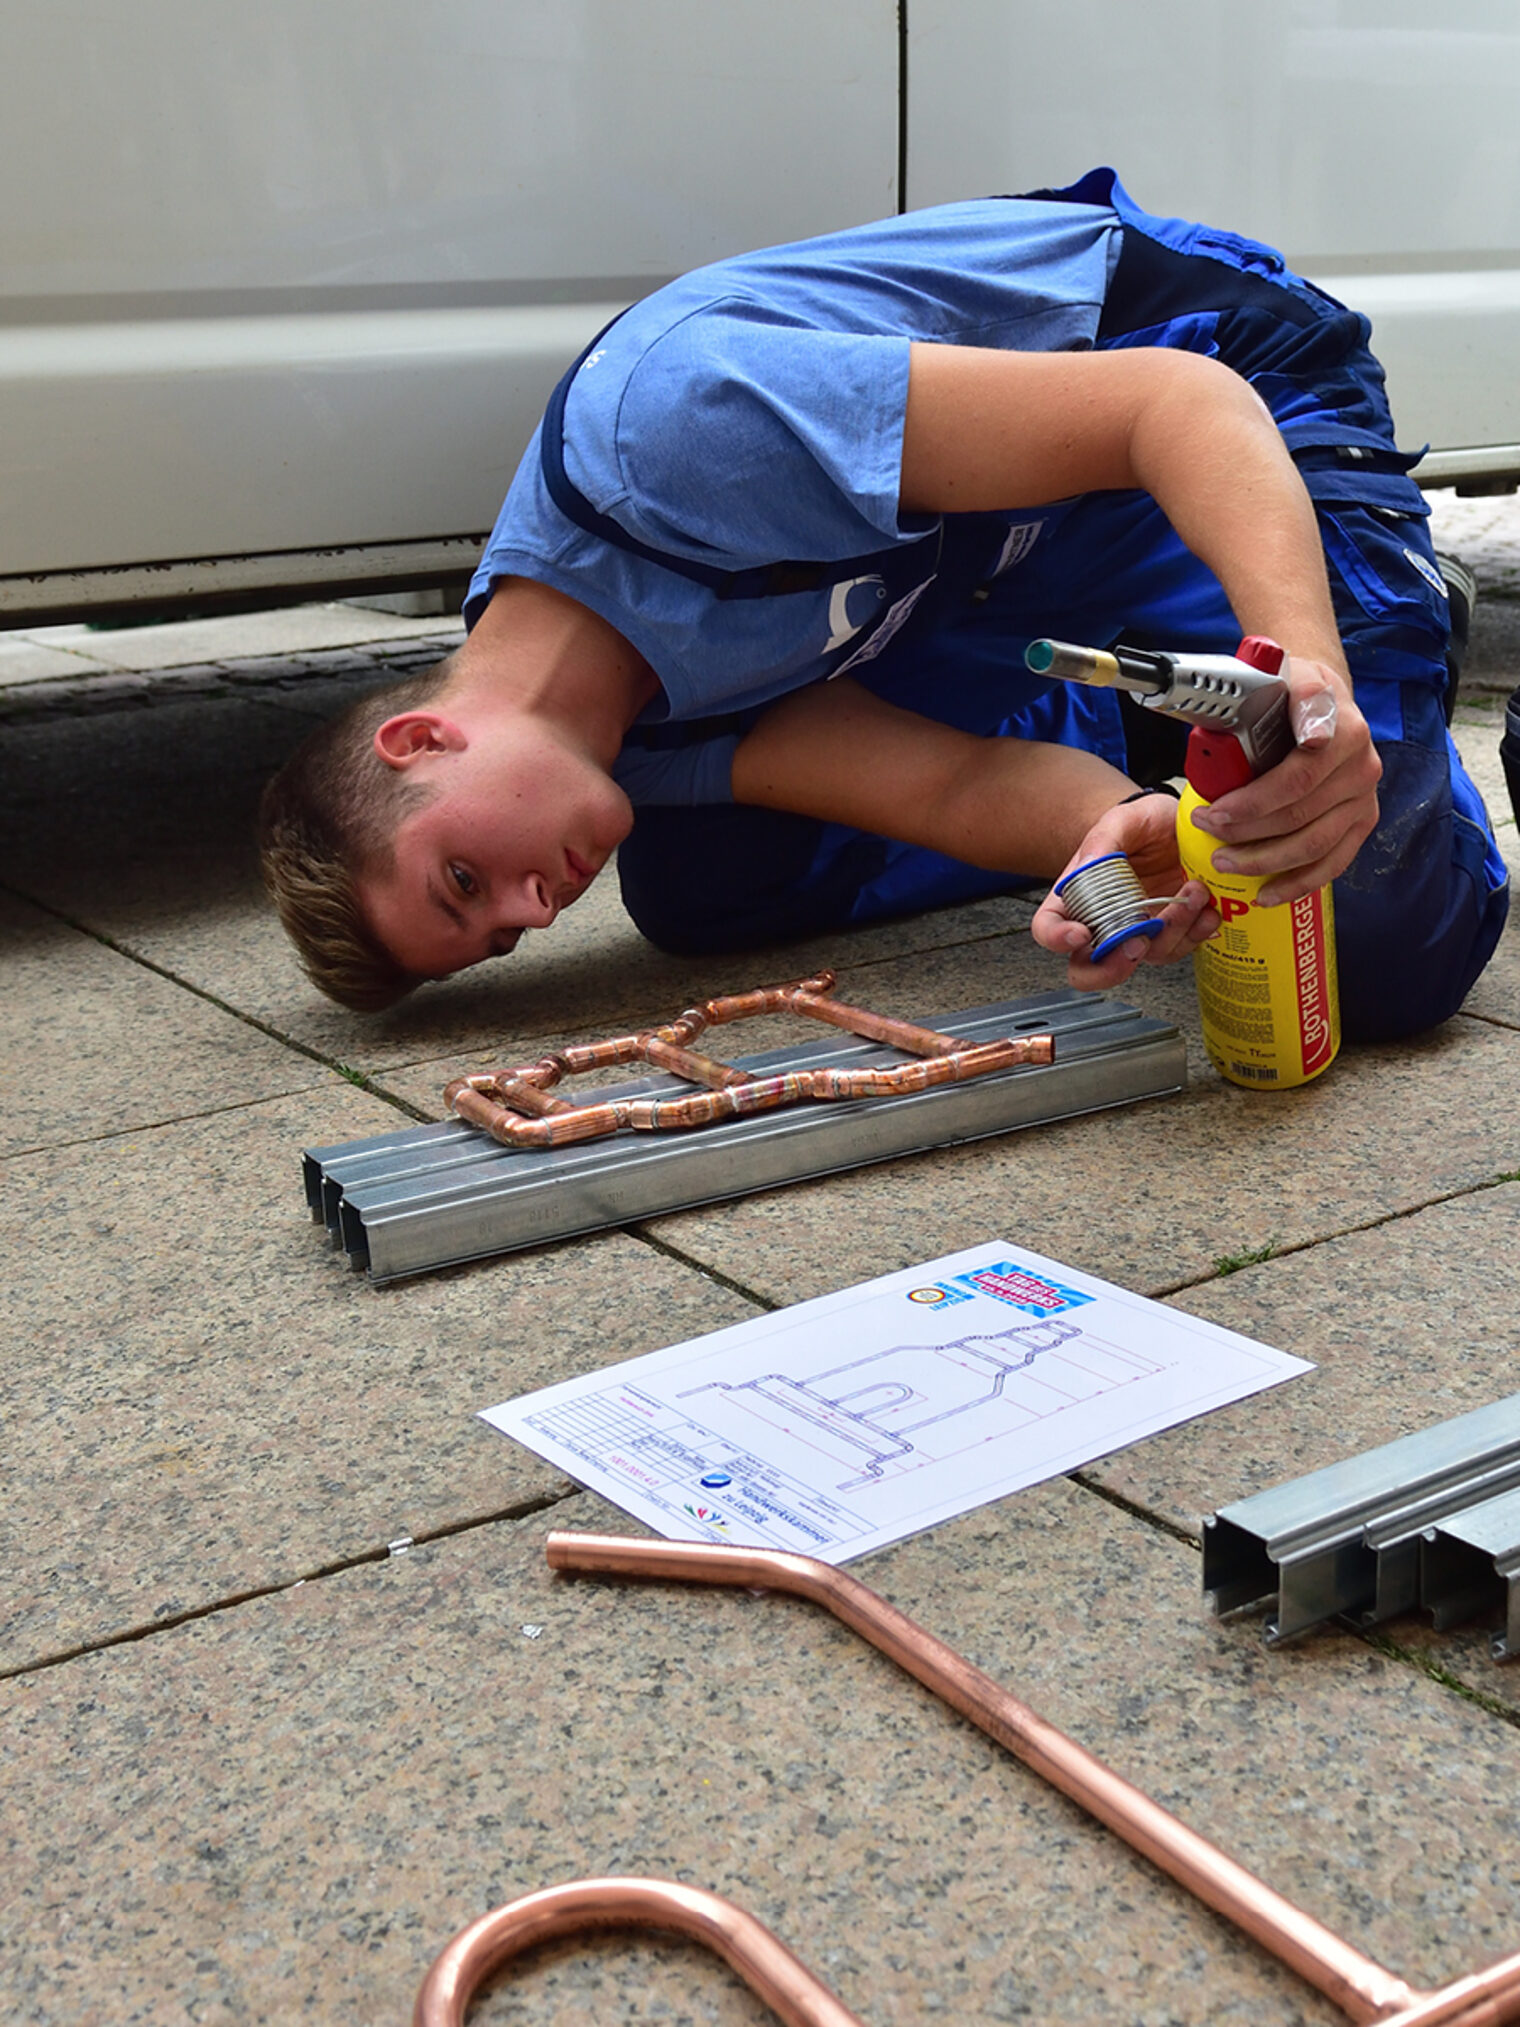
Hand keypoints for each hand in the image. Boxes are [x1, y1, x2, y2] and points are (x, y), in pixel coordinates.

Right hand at [1031, 792, 1220, 990]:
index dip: (1057, 938)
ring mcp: (1138, 931)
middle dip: (1111, 969)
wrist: (1181, 823)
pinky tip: (1208, 909)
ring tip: (1193, 892)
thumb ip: (1104, 839)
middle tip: (1137, 944)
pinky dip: (1197, 932)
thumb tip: (1090, 863)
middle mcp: (1103, 921)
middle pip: (1086, 968)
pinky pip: (1180, 947)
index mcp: (1077, 895)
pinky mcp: (1171, 931)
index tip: (1082, 933)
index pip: (1049, 927)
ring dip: (1172, 932)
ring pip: (1144, 957)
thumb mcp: (1123, 819)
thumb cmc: (1142, 822)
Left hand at [1186, 655, 1380, 904]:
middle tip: (1204, 829)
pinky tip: (1265, 895)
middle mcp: (1362, 768)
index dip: (1254, 801)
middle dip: (1245, 831)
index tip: (1215, 810)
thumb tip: (1277, 721)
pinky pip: (1332, 863)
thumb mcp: (1283, 674)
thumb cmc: (1293, 692)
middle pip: (1300, 815)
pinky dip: (1298, 884)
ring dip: (1263, 861)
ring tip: (1222, 862)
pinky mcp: (1362, 824)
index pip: (1297, 776)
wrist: (1323, 700)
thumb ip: (1278, 689)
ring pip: (1313, 845)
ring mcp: (1365, 800)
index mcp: (1344, 731)